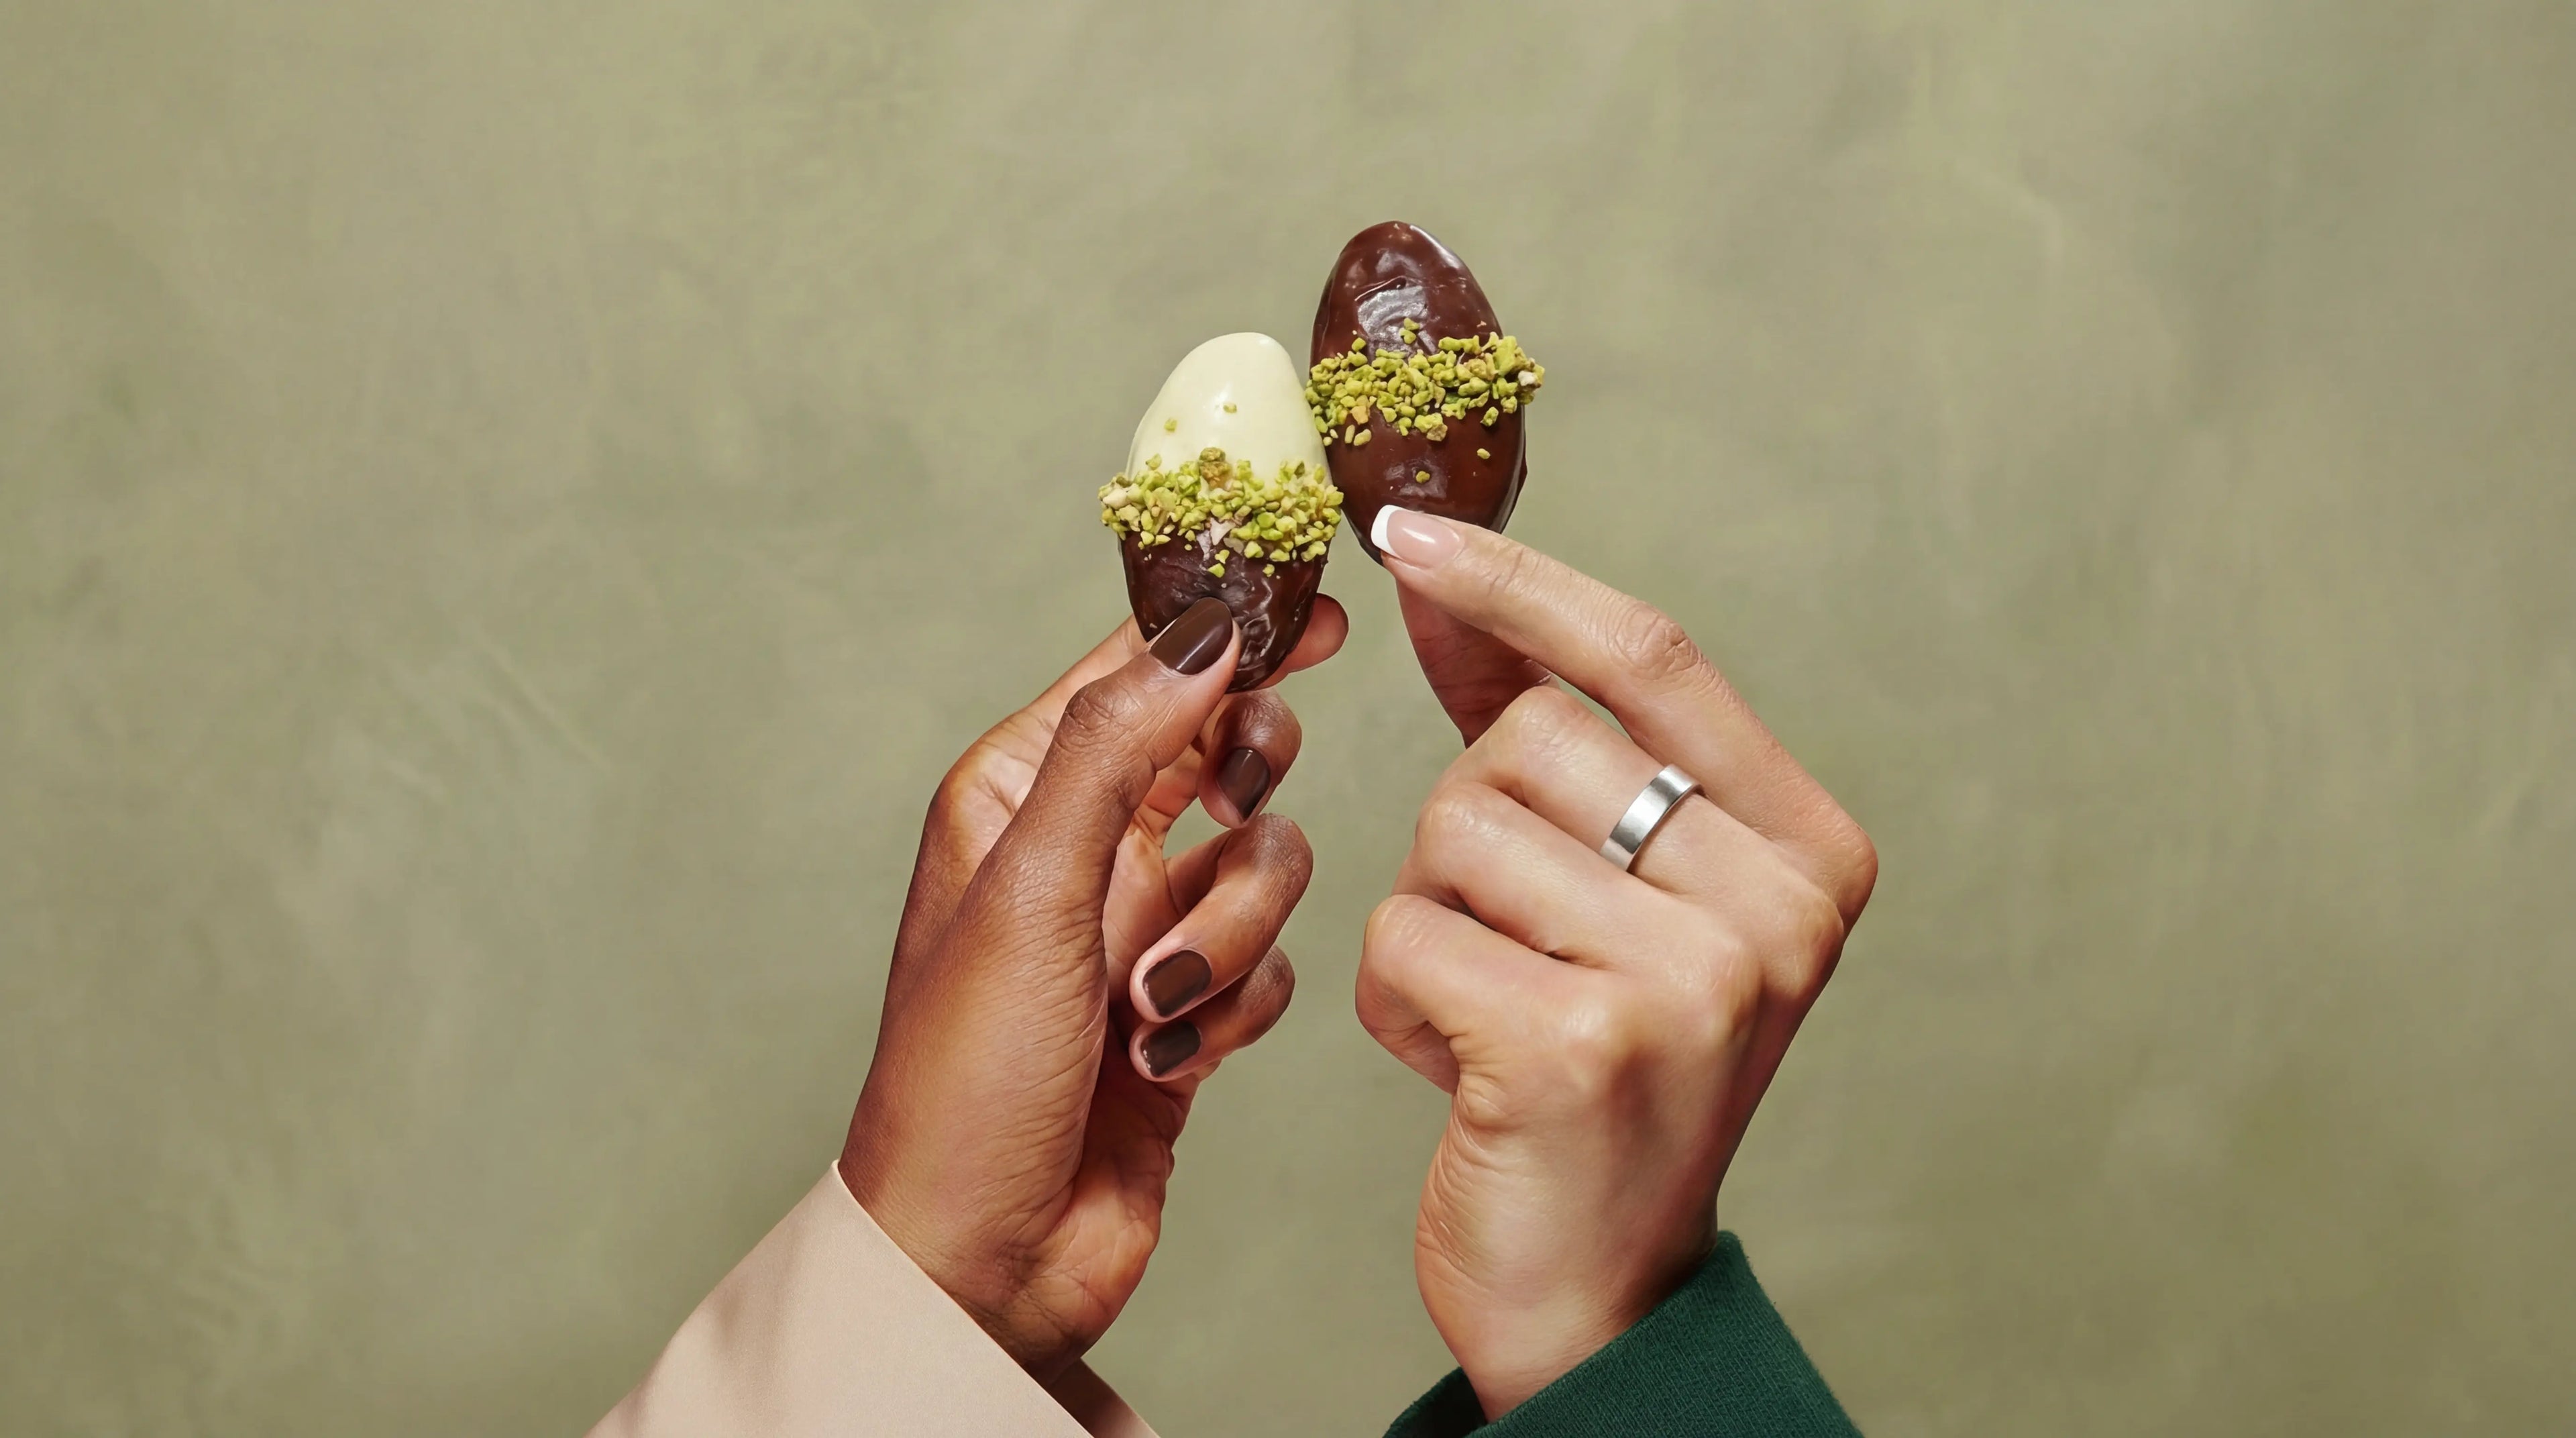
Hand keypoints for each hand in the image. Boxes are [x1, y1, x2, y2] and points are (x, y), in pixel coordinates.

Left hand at [841, 595, 1344, 1380]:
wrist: (981, 1259)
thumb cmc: (965, 1079)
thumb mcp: (1033, 888)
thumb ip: (1120, 747)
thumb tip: (1204, 629)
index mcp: (1020, 791)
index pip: (1141, 669)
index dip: (1229, 630)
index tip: (1316, 608)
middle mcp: (1084, 847)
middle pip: (1222, 749)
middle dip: (1245, 785)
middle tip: (1237, 799)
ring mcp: (1140, 929)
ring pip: (1264, 863)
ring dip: (1227, 936)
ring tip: (1153, 1003)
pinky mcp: (1189, 1009)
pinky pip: (1268, 965)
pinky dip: (1231, 1011)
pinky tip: (1165, 1059)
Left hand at [1358, 510, 1876, 1415]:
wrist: (1597, 1297)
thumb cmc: (1591, 1072)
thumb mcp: (1621, 894)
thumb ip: (1563, 738)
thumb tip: (1449, 576)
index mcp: (1813, 849)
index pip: (1650, 653)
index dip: (1516, 580)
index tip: (1403, 528)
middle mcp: (1778, 905)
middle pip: (1530, 737)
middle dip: (1469, 825)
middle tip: (1513, 944)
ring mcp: (1691, 976)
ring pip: (1454, 825)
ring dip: (1431, 916)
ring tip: (1493, 1011)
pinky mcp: (1581, 1044)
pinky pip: (1406, 930)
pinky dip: (1398, 999)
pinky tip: (1461, 1071)